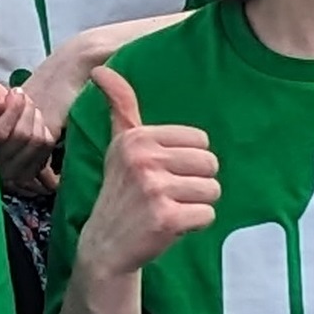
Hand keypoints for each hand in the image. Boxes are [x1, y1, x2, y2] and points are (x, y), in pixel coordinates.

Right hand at [0, 79, 57, 195]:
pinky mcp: (26, 175)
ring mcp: (9, 174)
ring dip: (36, 118)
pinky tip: (32, 125)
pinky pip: (46, 149)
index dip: (13, 108)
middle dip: (27, 109)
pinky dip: (43, 130)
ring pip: (36, 142)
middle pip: (22, 136)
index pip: (0, 132)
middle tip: (22, 97)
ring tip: (27, 109)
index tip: (15, 91)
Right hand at [78, 66, 218, 278]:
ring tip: (168, 209)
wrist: (106, 245)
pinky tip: (170, 226)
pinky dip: (194, 225)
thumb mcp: (119, 146)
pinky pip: (208, 214)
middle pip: (210, 164)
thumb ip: (120, 106)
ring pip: (212, 190)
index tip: (161, 174)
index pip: (200, 141)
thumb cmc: (121, 192)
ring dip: (196, 205)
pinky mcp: (165, 217)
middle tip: (166, 195)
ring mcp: (153, 188)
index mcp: (136, 138)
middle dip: (195, 184)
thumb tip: (101, 69)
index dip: (188, 162)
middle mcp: (143, 159)